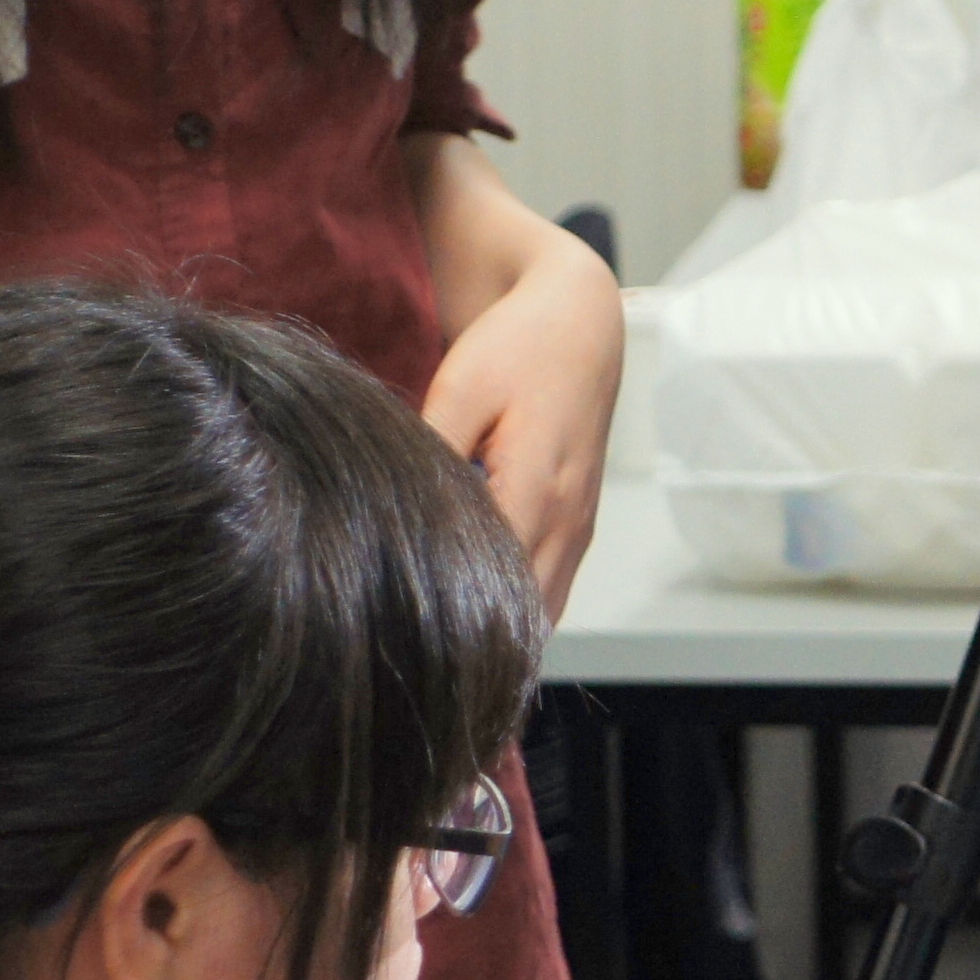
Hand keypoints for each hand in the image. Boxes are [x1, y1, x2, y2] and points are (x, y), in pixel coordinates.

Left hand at [420, 222, 622, 615]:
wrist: (579, 321)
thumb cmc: (516, 347)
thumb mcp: (460, 389)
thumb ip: (435, 456)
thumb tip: (400, 518)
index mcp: (537, 490)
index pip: (496, 586)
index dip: (453, 618)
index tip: (407, 636)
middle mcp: (568, 521)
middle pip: (525, 615)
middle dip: (477, 639)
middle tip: (416, 657)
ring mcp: (579, 528)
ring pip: (546, 613)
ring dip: (503, 628)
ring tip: (444, 638)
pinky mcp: (579, 526)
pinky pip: (553, 591)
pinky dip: (521, 608)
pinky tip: (476, 602)